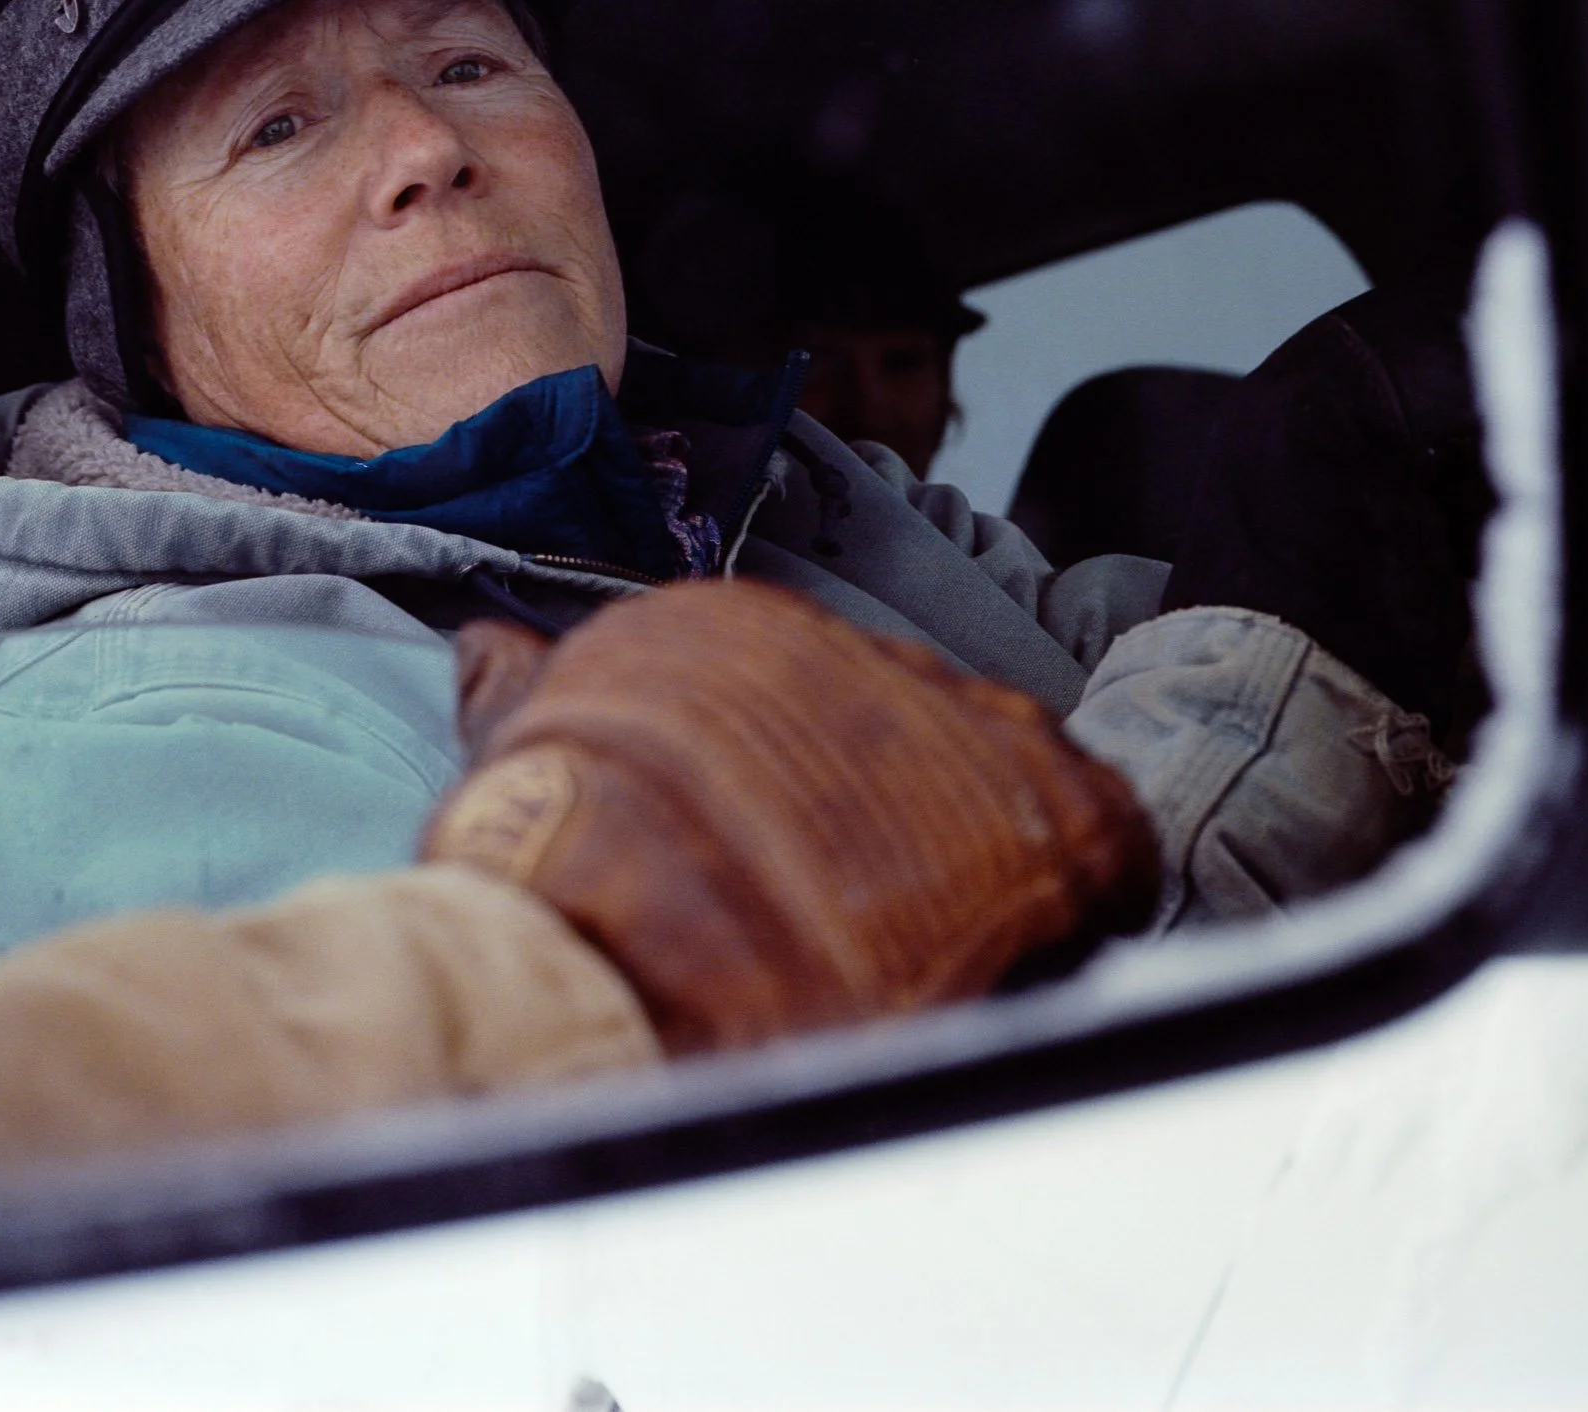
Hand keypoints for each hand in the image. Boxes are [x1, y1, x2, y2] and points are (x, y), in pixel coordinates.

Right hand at [423, 580, 1160, 1053]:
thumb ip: (515, 686)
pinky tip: (1020, 958)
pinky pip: (1104, 845)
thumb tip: (483, 641)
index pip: (820, 690)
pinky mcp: (1043, 817)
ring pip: (1008, 783)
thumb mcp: (517, 757)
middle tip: (867, 924)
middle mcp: (861, 649)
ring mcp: (958, 728)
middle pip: (919, 735)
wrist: (603, 958)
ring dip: (985, 866)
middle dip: (905, 822)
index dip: (820, 786)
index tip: (801, 860)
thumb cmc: (548, 875)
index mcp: (740, 629)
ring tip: (937, 957)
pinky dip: (1079, 903)